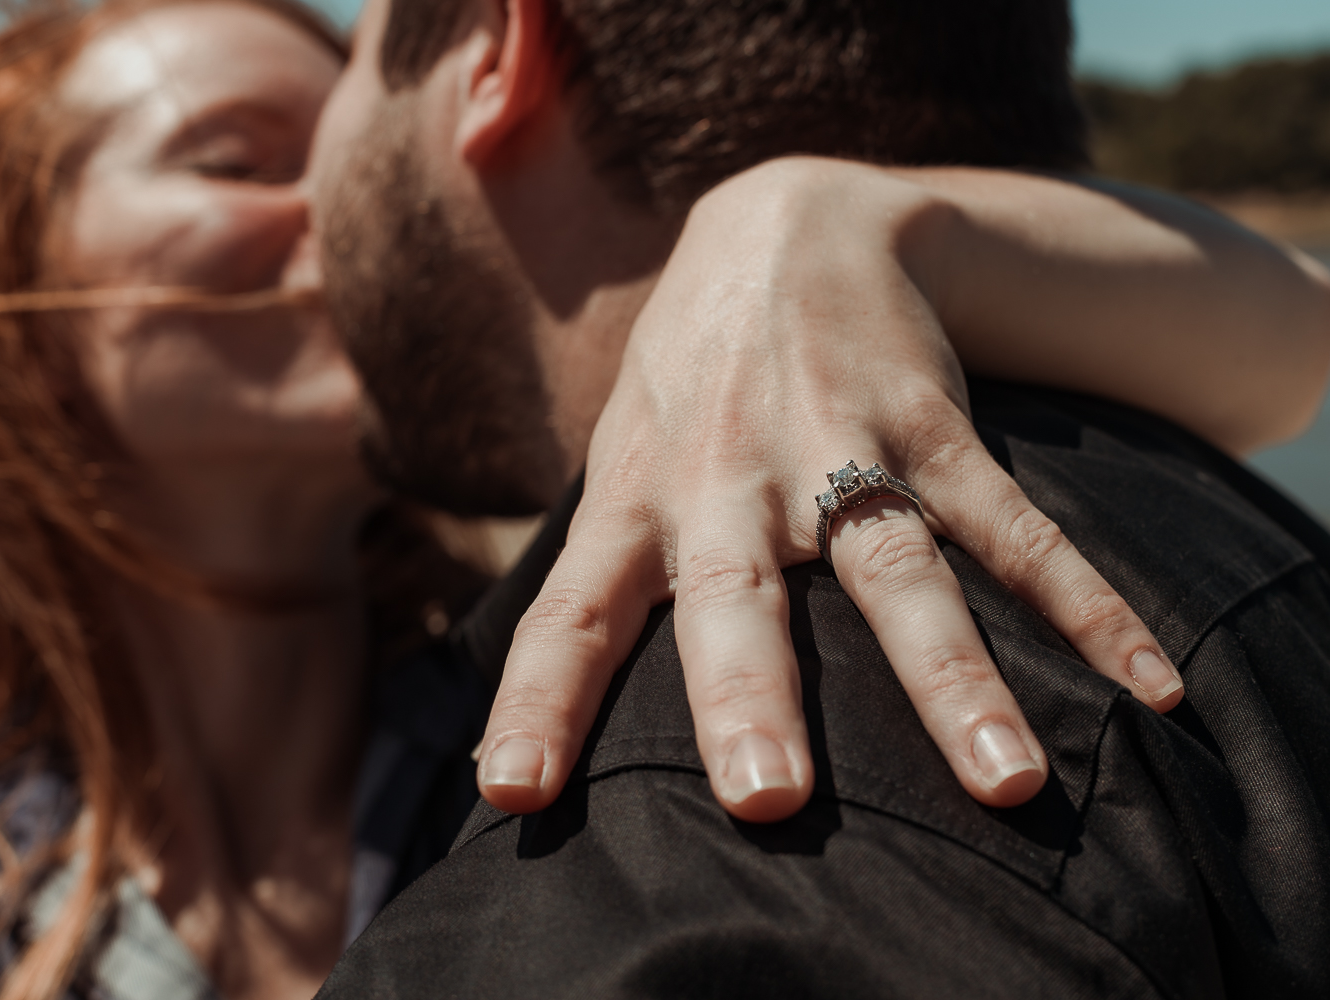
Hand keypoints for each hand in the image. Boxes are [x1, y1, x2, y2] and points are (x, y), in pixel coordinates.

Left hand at [475, 158, 1184, 821]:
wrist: (785, 223)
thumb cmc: (686, 385)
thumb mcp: (618, 461)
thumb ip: (595, 576)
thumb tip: (549, 702)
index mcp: (639, 496)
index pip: (573, 610)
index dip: (541, 699)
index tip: (512, 789)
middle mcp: (735, 479)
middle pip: (739, 595)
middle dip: (751, 694)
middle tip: (767, 797)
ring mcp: (843, 449)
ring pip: (899, 570)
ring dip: (953, 677)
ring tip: (1006, 780)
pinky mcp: (936, 430)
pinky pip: (1018, 526)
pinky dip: (1088, 607)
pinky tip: (1149, 687)